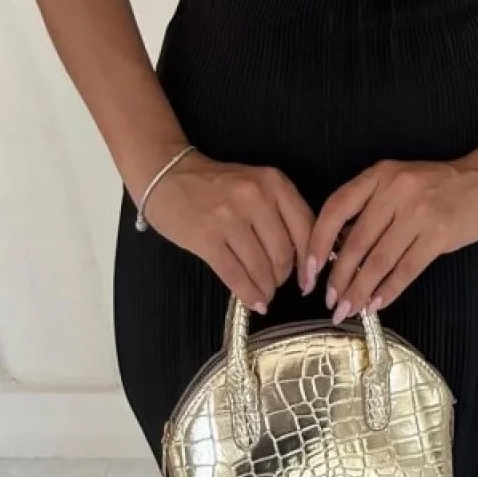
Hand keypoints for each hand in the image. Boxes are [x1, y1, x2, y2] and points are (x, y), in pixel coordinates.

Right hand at [142, 152, 314, 313]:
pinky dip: (247, 294)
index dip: (309, 260)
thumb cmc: (215, 183)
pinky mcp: (206, 239)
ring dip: (266, 289)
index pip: (305, 228)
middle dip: (283, 277)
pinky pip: (235, 275)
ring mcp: (229, 218)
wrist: (168, 175)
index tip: (308, 278)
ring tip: (265, 295)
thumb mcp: (256, 184)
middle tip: (277, 285)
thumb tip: (302, 257)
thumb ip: (279, 211)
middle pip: (283, 252)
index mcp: (273, 183)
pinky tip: (252, 301)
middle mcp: (255, 197)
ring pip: (260, 267)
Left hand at [302, 156, 477, 321]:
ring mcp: (419, 212)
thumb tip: (339, 249)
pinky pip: (406, 269)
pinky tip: (377, 304)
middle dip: (339, 277)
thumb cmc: (441, 184)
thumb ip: (372, 207)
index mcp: (380, 174)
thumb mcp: (400, 181)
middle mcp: (396, 190)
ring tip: (349, 309)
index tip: (309, 270)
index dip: (317, 243)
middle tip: (330, 302)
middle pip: (356, 241)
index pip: (336, 208)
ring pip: (379, 260)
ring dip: (360, 290)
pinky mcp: (440, 234)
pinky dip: (388, 290)